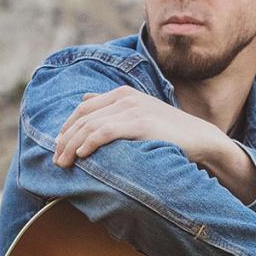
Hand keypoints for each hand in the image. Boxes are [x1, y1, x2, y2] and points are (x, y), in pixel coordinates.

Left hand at [52, 86, 226, 167]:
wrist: (199, 138)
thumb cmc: (167, 132)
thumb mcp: (138, 113)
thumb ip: (111, 106)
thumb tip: (84, 98)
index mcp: (122, 93)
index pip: (84, 108)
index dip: (67, 127)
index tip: (57, 146)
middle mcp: (125, 97)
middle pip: (83, 117)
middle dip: (65, 139)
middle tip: (56, 160)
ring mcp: (133, 109)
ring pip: (91, 126)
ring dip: (72, 145)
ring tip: (63, 163)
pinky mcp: (141, 123)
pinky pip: (106, 132)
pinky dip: (90, 143)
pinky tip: (81, 156)